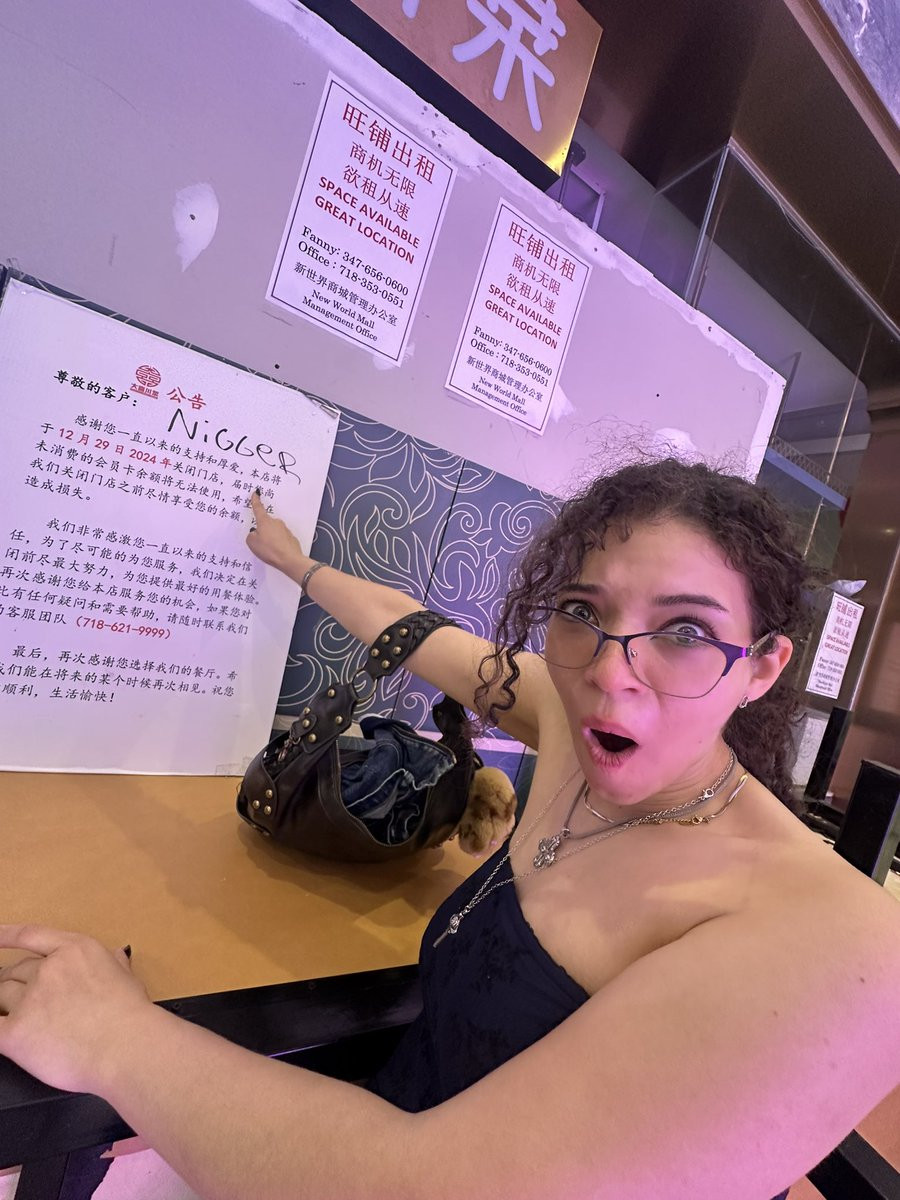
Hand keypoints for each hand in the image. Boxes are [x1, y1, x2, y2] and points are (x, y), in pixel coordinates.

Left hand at [0, 925, 152, 1094]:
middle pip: (15, 970)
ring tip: (21, 1019)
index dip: (7, 934)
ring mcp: (30, 999)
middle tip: (19, 997)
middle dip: (13, 981)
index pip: (31, 935)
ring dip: (6, 1004)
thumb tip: (117, 956)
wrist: (124, 1046)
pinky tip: (2, 1030)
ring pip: (2, 995)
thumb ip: (115, 964)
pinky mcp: (15, 1032)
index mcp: (75, 950)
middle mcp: (49, 969)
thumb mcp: (127, 977)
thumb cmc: (131, 1015)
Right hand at [246, 491, 307, 576]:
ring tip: (269, 551)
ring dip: (270, 539)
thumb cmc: (270, 550)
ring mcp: (285, 529)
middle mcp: (276, 522)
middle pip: (265, 524)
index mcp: (265, 521)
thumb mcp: (252, 543)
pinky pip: (281, 539)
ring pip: (273, 532)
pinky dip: (278, 544)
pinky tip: (277, 552)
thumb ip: (251, 535)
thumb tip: (255, 534)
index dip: (255, 501)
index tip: (256, 493)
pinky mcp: (291, 537)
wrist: (289, 559)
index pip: (258, 508)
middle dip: (262, 532)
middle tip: (260, 544)